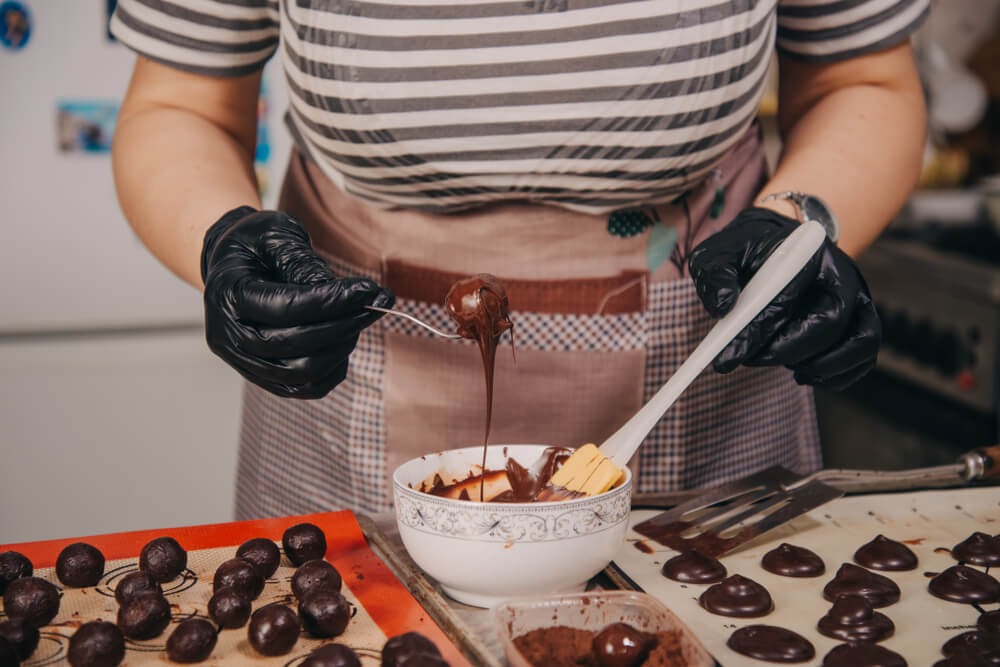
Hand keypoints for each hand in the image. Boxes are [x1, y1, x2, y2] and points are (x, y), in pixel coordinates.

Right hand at [201, 206, 394, 398]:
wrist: (234, 262)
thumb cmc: (257, 243)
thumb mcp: (276, 235)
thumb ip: (303, 261)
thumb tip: (344, 294)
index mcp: (226, 294)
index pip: (284, 308)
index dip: (331, 301)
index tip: (369, 290)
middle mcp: (227, 335)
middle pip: (293, 344)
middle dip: (343, 324)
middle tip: (376, 302)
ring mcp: (242, 361)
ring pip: (300, 372)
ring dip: (340, 347)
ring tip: (360, 318)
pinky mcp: (261, 376)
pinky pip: (302, 388)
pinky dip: (332, 370)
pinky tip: (346, 341)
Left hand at [688, 207, 879, 389]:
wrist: (779, 248)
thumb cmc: (747, 252)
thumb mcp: (719, 253)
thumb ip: (716, 274)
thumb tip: (722, 306)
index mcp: (807, 252)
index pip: (790, 297)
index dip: (758, 332)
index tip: (727, 357)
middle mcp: (841, 275)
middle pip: (830, 323)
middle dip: (787, 352)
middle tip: (750, 360)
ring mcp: (857, 299)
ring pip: (858, 343)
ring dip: (820, 366)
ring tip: (784, 366)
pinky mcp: (861, 321)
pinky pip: (863, 356)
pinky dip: (837, 375)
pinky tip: (804, 373)